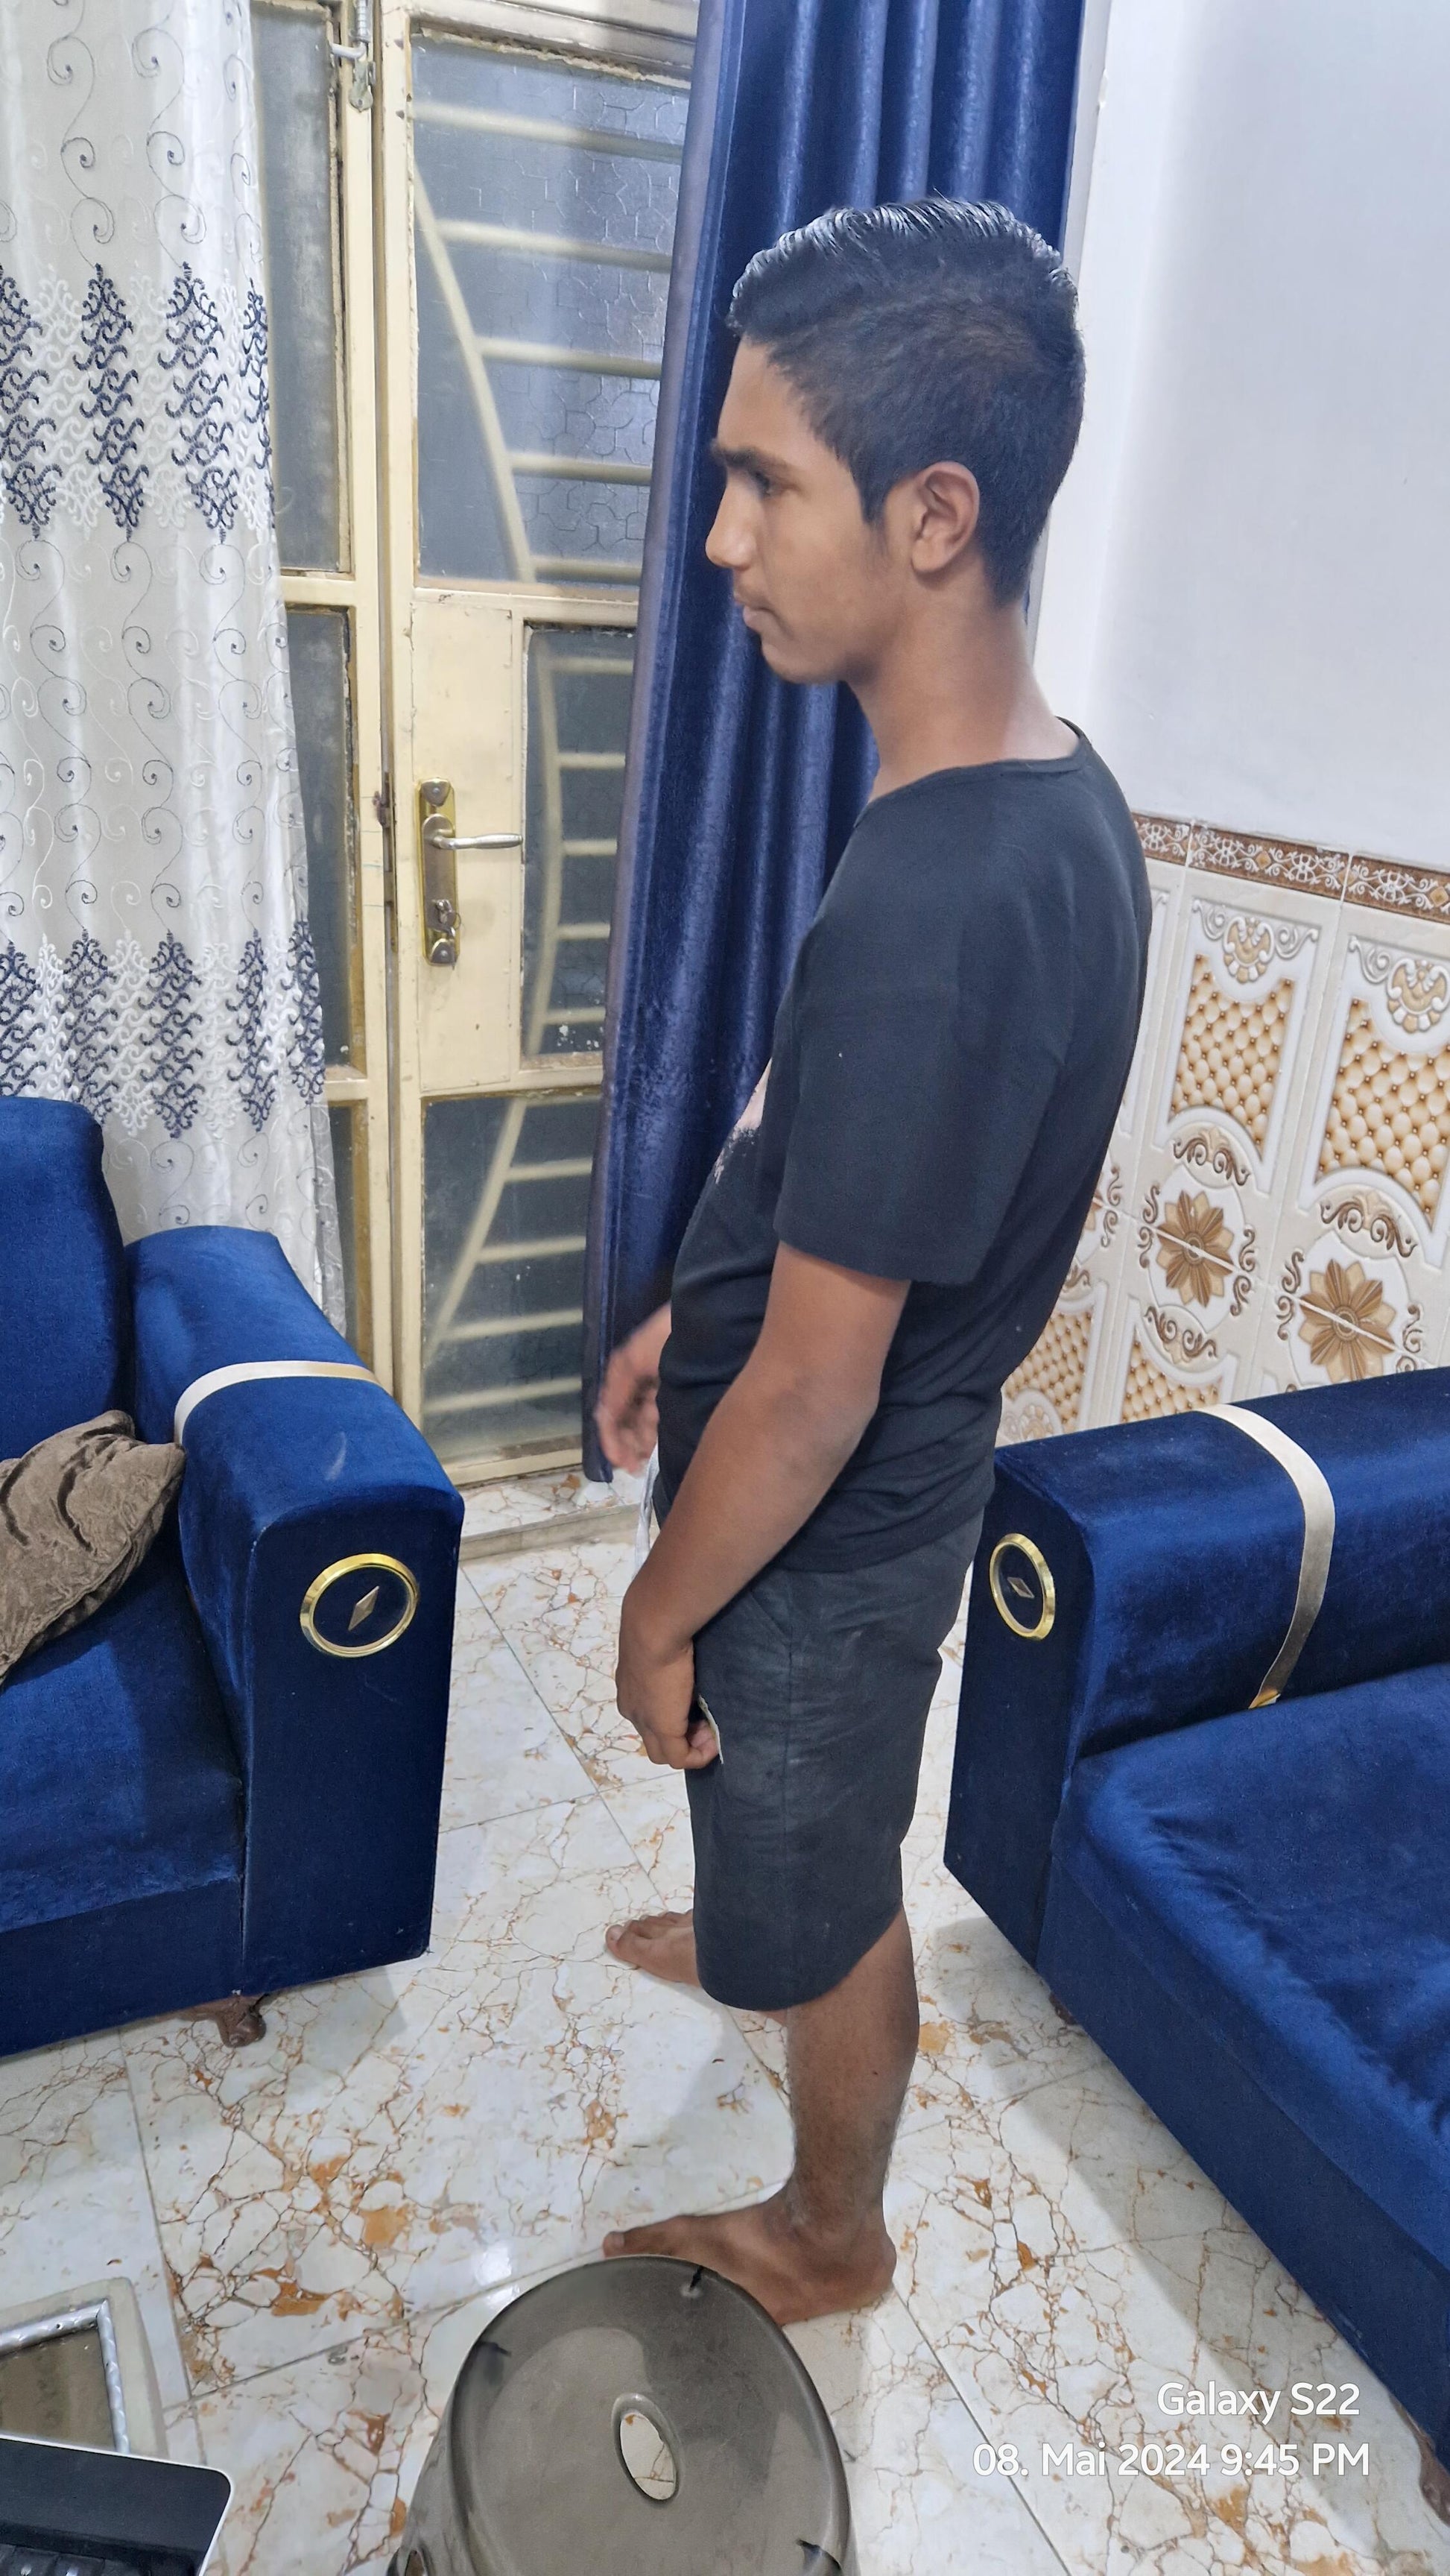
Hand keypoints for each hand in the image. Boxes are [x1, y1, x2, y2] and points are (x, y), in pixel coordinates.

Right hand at [596, 1303, 670, 1469]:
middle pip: (628, 1421)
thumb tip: (603, 1420)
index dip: (612, 1438)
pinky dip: (658, 1434)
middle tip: (634, 1465)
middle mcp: (642, 1383)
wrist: (707, 1319)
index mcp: (627, 1373)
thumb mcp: (632, 1360)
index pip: (612, 1412)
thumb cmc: (666, 1335)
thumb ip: (616, 1391)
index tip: (619, 1461)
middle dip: (627, 1444)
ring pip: (646, 1424)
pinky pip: (665, 1419)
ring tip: (646, 1458)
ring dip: (642, 1443)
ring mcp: (663, 1388)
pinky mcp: (684, 1392)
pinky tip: (658, 1446)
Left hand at [616, 1573, 716, 1768]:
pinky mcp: (663, 1728)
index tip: (698, 1707)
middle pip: (654, 1740)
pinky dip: (698, 1756)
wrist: (653, 1625)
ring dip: (690, 1747)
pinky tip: (715, 1742)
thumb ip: (668, 1657)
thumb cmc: (659, 1625)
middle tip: (706, 1723)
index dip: (674, 1717)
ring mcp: (644, 1721)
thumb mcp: (660, 1645)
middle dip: (681, 1737)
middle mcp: (632, 1709)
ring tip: (712, 1731)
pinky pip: (680, 1758)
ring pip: (663, 1752)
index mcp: (630, 1689)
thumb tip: (684, 1652)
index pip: (648, 1717)